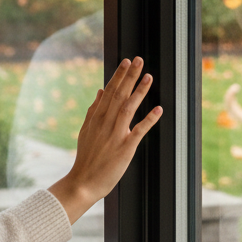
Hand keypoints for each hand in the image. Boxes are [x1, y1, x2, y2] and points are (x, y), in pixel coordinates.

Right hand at [48, 57, 161, 224]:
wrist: (83, 182)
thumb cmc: (86, 157)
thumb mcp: (85, 130)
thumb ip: (93, 110)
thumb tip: (101, 91)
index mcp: (96, 118)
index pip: (109, 91)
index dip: (119, 75)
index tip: (127, 61)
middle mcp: (105, 123)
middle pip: (119, 94)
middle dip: (129, 76)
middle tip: (138, 59)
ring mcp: (115, 135)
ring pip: (128, 108)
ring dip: (139, 91)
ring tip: (148, 76)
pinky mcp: (125, 149)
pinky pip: (138, 131)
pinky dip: (149, 120)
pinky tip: (159, 109)